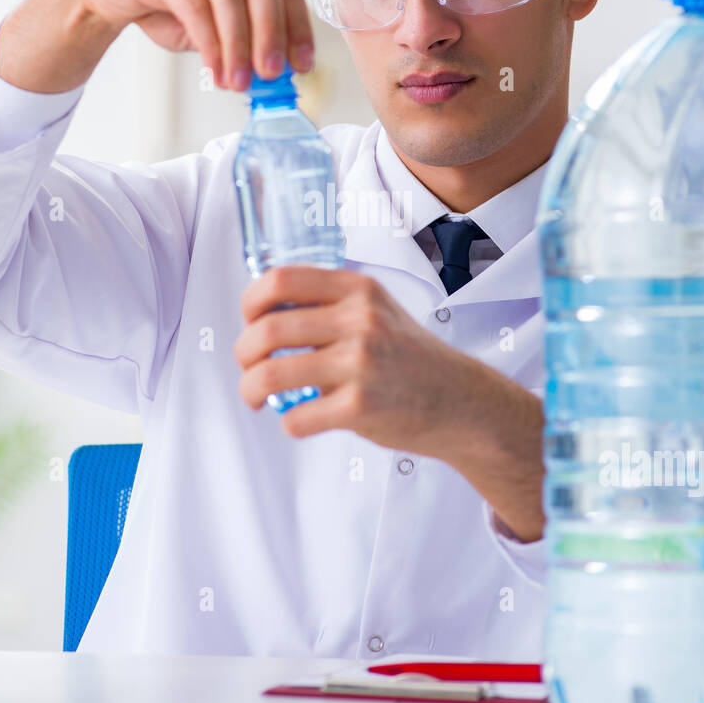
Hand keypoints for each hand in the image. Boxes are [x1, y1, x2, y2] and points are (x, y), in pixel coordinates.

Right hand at [73, 0, 313, 87]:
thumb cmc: (171, 1)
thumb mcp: (217, 20)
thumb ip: (246, 38)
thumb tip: (275, 75)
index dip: (297, 27)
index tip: (302, 65)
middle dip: (272, 33)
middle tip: (272, 74)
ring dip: (238, 45)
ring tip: (239, 83)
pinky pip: (193, 5)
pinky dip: (209, 43)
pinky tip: (214, 70)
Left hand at [236, 266, 471, 451]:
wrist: (460, 400)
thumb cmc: (411, 357)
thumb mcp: (378, 309)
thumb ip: (331, 304)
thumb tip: (267, 314)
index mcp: (357, 289)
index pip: (280, 280)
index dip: (250, 301)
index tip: (248, 320)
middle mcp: (359, 320)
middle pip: (267, 329)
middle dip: (243, 353)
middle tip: (247, 366)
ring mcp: (360, 363)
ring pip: (271, 374)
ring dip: (251, 389)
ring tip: (255, 396)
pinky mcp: (361, 407)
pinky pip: (296, 417)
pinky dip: (287, 422)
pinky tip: (300, 419)